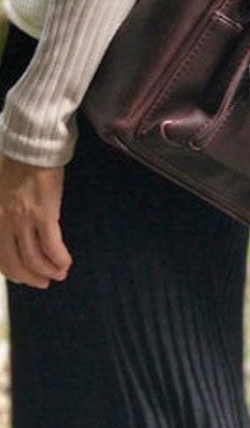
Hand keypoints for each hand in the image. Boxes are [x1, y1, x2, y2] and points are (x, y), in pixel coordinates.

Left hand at [0, 152, 72, 288]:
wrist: (30, 145)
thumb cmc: (15, 161)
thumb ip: (3, 211)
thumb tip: (13, 225)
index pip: (0, 257)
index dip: (14, 273)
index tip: (27, 278)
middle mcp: (3, 224)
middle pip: (15, 263)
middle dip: (31, 277)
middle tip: (44, 282)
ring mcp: (22, 220)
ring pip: (33, 258)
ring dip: (48, 270)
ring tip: (60, 273)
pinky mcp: (43, 214)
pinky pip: (51, 245)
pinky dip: (59, 258)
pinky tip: (66, 262)